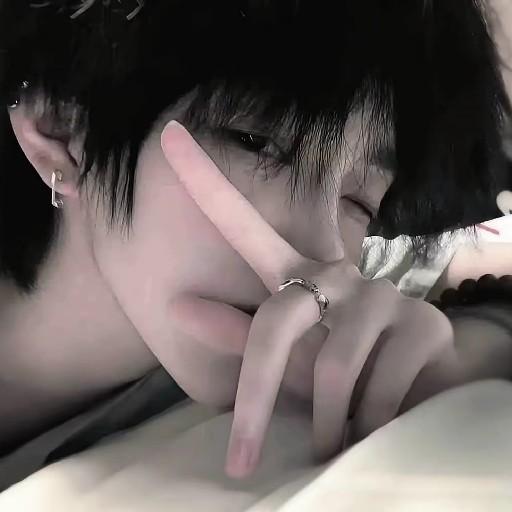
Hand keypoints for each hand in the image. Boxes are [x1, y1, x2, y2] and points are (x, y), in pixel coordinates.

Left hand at [161, 121, 459, 478]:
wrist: (422, 386)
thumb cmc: (339, 375)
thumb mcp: (285, 362)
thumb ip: (237, 336)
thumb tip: (179, 306)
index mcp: (296, 278)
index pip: (243, 223)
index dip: (206, 180)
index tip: (168, 136)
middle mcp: (337, 274)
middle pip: (276, 327)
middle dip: (257, 401)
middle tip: (239, 460)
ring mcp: (384, 295)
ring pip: (334, 371)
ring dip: (329, 423)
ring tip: (335, 442)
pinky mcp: (426, 325)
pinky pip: (380, 389)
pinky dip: (370, 425)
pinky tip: (379, 424)